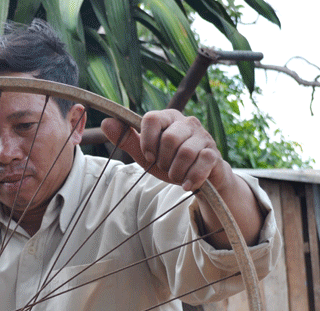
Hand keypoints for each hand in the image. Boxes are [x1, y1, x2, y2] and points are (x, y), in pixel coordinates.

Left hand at [101, 109, 232, 191]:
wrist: (197, 178)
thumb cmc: (169, 162)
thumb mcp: (145, 153)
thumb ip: (126, 139)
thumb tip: (106, 122)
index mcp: (168, 118)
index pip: (152, 117)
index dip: (147, 140)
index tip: (148, 156)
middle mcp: (187, 122)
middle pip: (169, 139)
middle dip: (163, 161)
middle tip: (164, 167)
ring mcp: (203, 136)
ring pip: (185, 153)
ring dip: (175, 172)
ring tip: (176, 176)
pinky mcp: (214, 153)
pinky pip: (202, 163)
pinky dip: (191, 178)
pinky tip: (187, 184)